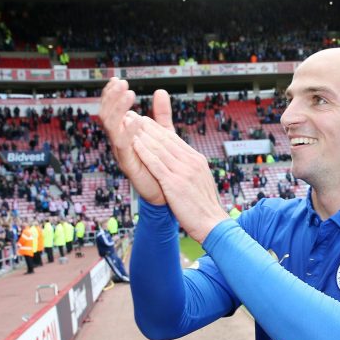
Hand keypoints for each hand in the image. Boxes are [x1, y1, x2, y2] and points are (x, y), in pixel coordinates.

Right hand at [98, 79, 173, 204]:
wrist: (168, 193)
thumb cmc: (162, 164)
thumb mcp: (164, 134)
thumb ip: (161, 114)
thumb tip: (160, 91)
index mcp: (125, 133)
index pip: (113, 110)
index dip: (112, 95)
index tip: (118, 80)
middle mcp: (120, 141)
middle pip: (107, 115)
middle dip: (112, 97)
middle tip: (121, 83)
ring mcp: (122, 153)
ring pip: (112, 126)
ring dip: (118, 108)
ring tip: (128, 94)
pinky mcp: (128, 164)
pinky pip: (124, 145)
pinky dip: (129, 131)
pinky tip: (138, 120)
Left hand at [130, 115, 229, 242]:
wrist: (212, 224)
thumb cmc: (204, 207)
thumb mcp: (200, 181)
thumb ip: (189, 169)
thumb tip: (181, 161)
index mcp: (197, 160)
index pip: (174, 139)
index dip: (156, 128)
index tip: (144, 120)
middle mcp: (191, 162)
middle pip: (165, 139)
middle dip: (146, 126)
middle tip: (131, 115)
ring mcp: (184, 172)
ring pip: (159, 148)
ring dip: (141, 134)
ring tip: (128, 124)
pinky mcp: (175, 184)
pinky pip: (156, 164)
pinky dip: (144, 152)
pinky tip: (133, 143)